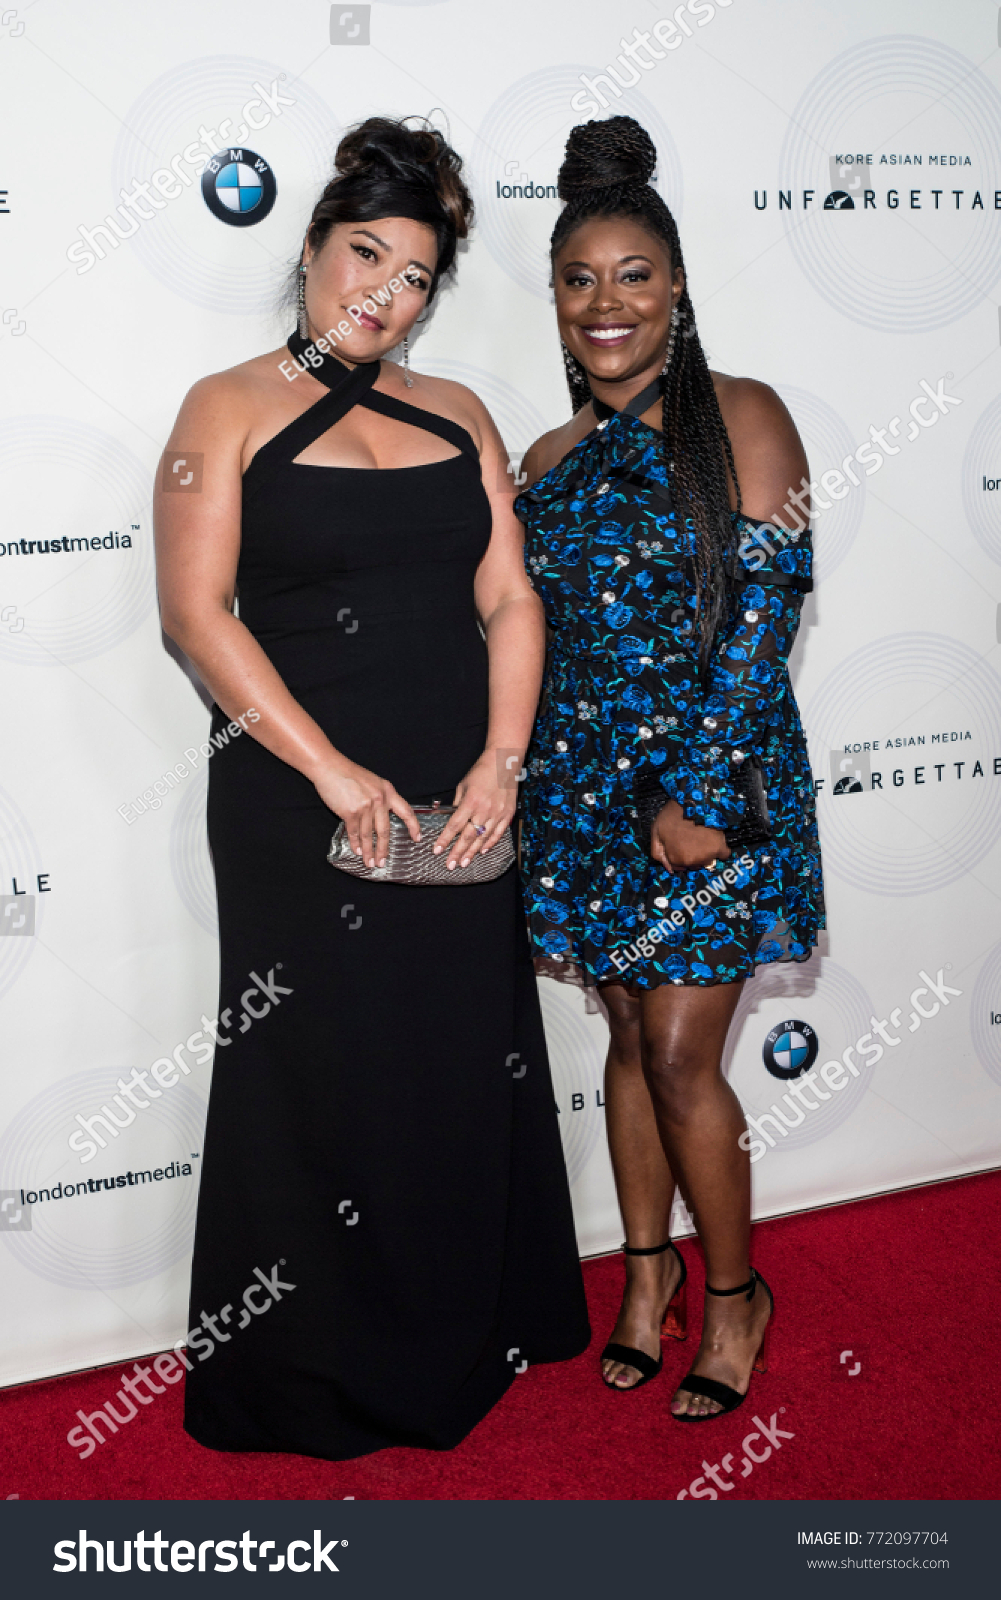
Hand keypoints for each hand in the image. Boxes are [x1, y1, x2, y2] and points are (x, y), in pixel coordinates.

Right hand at [312, 758, 418, 867]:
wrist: (329, 767)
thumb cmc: (349, 774)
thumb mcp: (372, 782)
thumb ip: (380, 797)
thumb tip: (380, 818)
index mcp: (388, 791)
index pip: (406, 811)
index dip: (413, 826)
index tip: (417, 838)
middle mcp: (379, 800)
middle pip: (384, 831)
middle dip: (383, 850)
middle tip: (383, 862)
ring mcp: (365, 807)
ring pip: (368, 835)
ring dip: (368, 851)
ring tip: (369, 863)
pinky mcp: (350, 812)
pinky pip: (354, 832)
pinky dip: (355, 843)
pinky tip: (357, 851)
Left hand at [433, 749, 518, 870]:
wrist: (503, 762)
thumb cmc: (481, 772)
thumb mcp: (463, 786)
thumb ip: (457, 804)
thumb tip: (452, 820)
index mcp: (470, 801)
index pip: (455, 825)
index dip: (445, 839)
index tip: (437, 850)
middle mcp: (484, 809)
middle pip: (468, 836)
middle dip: (458, 852)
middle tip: (450, 865)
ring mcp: (498, 813)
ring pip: (483, 838)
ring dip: (472, 852)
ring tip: (464, 863)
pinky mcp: (508, 814)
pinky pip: (498, 833)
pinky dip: (490, 843)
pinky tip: (482, 851)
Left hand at [650, 798, 729, 872]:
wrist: (694, 801)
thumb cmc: (673, 814)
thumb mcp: (656, 831)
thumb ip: (658, 852)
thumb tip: (669, 869)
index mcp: (675, 859)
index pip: (677, 866)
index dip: (678, 855)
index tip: (681, 844)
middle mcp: (691, 862)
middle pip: (693, 864)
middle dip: (691, 855)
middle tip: (691, 839)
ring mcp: (706, 856)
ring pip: (707, 861)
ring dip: (706, 853)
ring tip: (702, 837)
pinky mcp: (719, 848)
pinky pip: (724, 855)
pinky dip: (721, 850)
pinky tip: (715, 841)